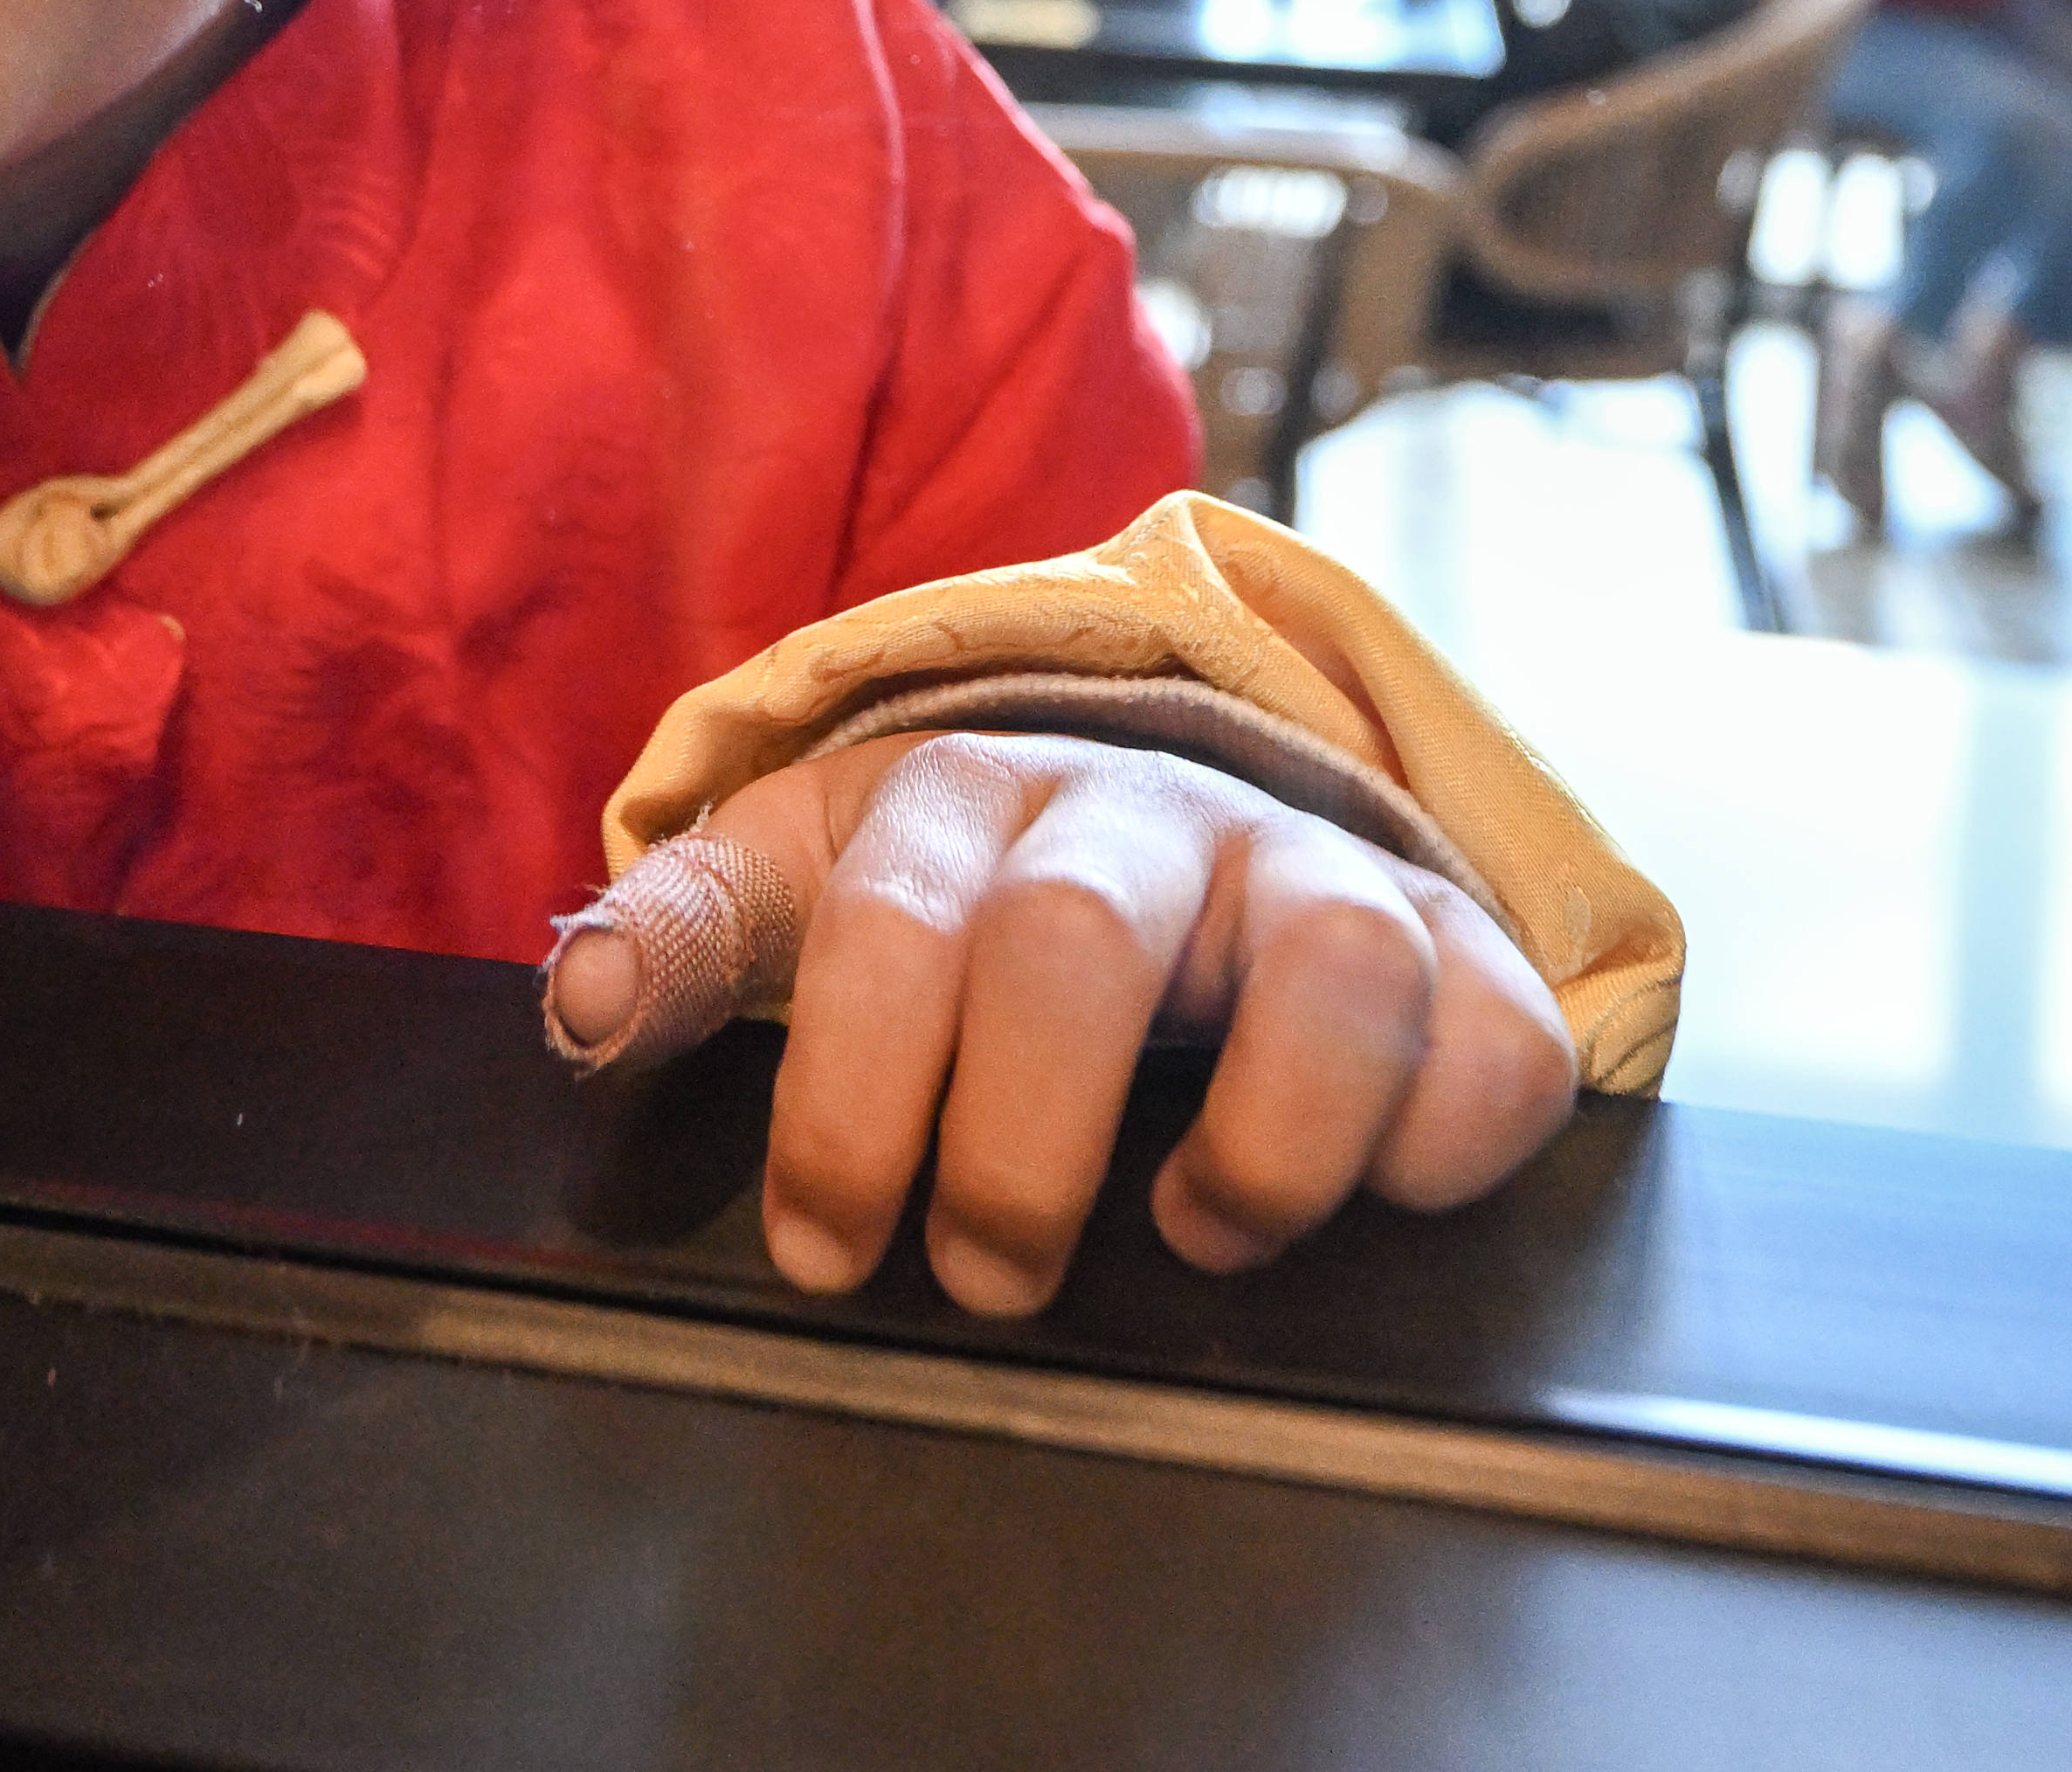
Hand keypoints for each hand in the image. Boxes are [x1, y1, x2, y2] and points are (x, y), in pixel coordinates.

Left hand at [540, 734, 1576, 1314]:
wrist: (1182, 803)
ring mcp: (1315, 874)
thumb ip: (680, 939)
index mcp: (965, 799)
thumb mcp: (807, 881)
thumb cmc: (964, 886)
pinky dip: (1435, 1146)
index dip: (843, 1100)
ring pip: (1332, 965)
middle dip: (1013, 1150)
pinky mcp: (1460, 957)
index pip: (884, 922)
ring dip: (1257, 1145)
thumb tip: (576, 1009)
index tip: (822, 1249)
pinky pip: (1494, 1048)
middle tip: (981, 1273)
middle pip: (1075, 945)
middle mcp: (1146, 817)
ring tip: (1192, 1236)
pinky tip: (1360, 1199)